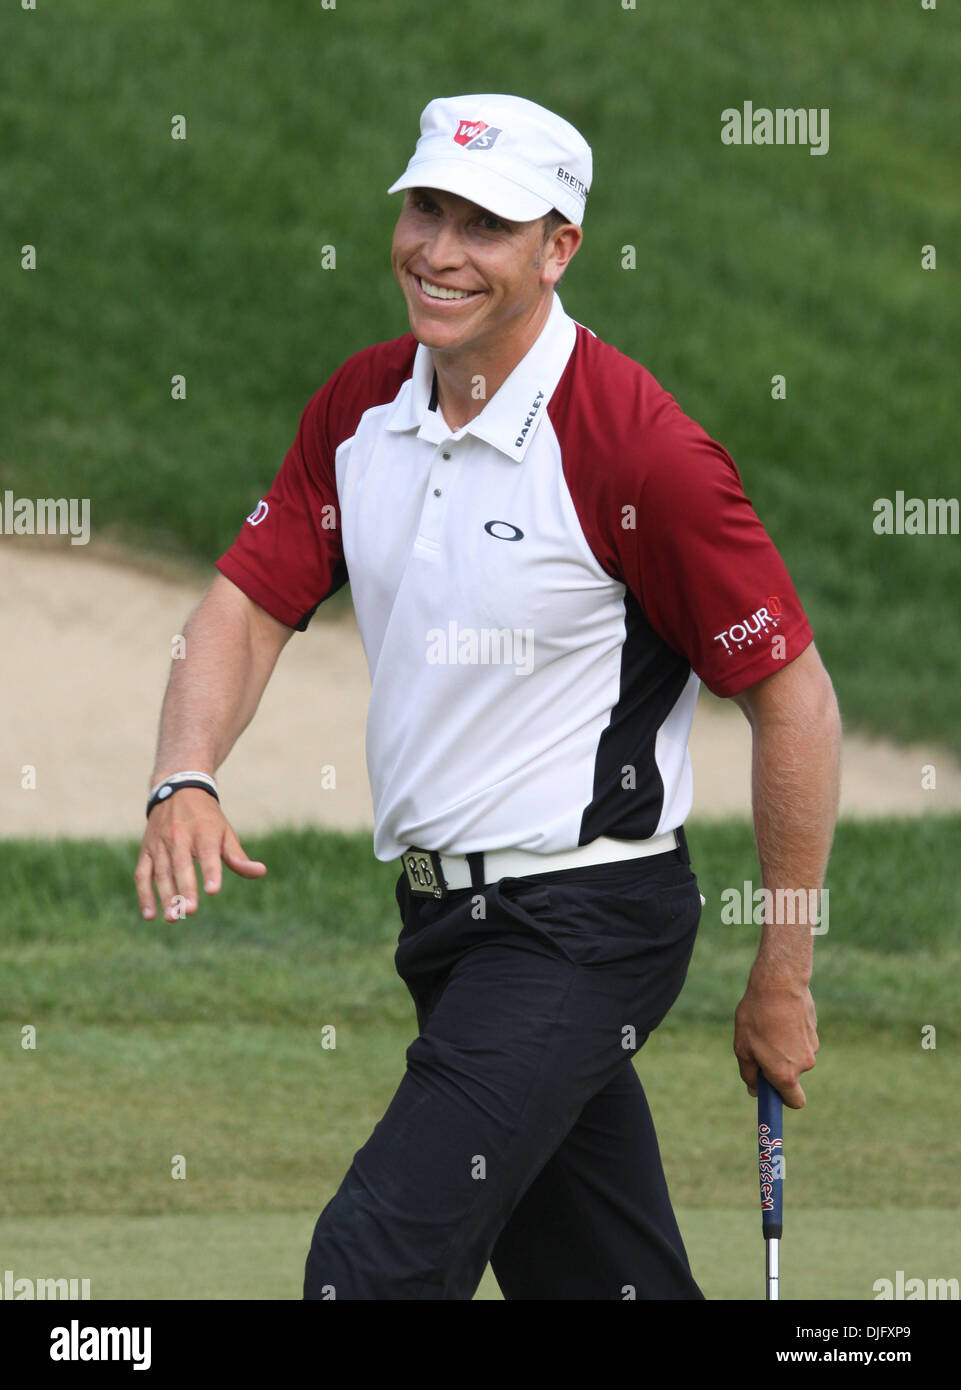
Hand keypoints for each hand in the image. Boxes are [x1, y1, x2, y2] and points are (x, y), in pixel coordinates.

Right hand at [134, 788, 265, 921]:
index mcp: (203, 830)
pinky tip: (150, 915)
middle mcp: (179, 835)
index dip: (210, 871)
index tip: (213, 891)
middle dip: (185, 888)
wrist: (177, 789)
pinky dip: (144, 894)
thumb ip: (238, 857)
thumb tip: (260, 872)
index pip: (207, 852)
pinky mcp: (146, 850)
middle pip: (181, 864)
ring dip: (165, 896)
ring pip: (161, 872)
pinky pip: (142, 874)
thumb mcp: (225, 832)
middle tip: (190, 910)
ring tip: (173, 918)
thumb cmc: (207, 818)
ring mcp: (160, 843)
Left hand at [733, 973, 818, 1107]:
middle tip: (759, 1047)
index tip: (771, 1094)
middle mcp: (804, 1065)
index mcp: (786, 1074)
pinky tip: (778, 1015)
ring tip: (767, 1025)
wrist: (779, 984)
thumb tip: (755, 1091)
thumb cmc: (757, 1017)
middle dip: (777, 1067)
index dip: (783, 1100)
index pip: (795, 1102)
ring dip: (782, 1046)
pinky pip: (799, 1038)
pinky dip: (789, 1032)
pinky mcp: (814, 1029)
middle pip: (790, 1075)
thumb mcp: (743, 1048)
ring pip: (794, 1054)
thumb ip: (750, 1074)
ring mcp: (812, 1046)